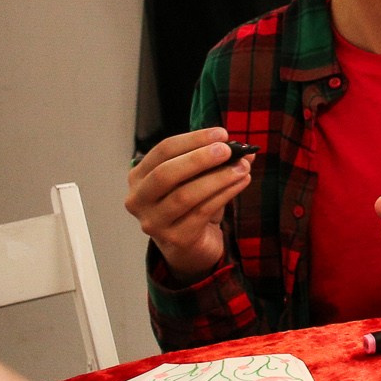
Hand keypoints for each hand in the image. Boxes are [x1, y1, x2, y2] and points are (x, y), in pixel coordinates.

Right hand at [125, 127, 251, 280]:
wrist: (189, 246)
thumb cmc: (190, 206)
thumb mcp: (195, 180)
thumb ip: (212, 162)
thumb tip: (242, 150)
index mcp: (139, 177)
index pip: (163, 151)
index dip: (193, 140)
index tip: (221, 134)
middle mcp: (138, 200)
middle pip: (166, 173)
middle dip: (199, 159)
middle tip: (228, 150)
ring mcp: (154, 222)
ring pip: (185, 195)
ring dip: (218, 178)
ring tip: (242, 167)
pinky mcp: (175, 239)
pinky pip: (202, 212)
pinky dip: (225, 194)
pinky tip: (241, 182)